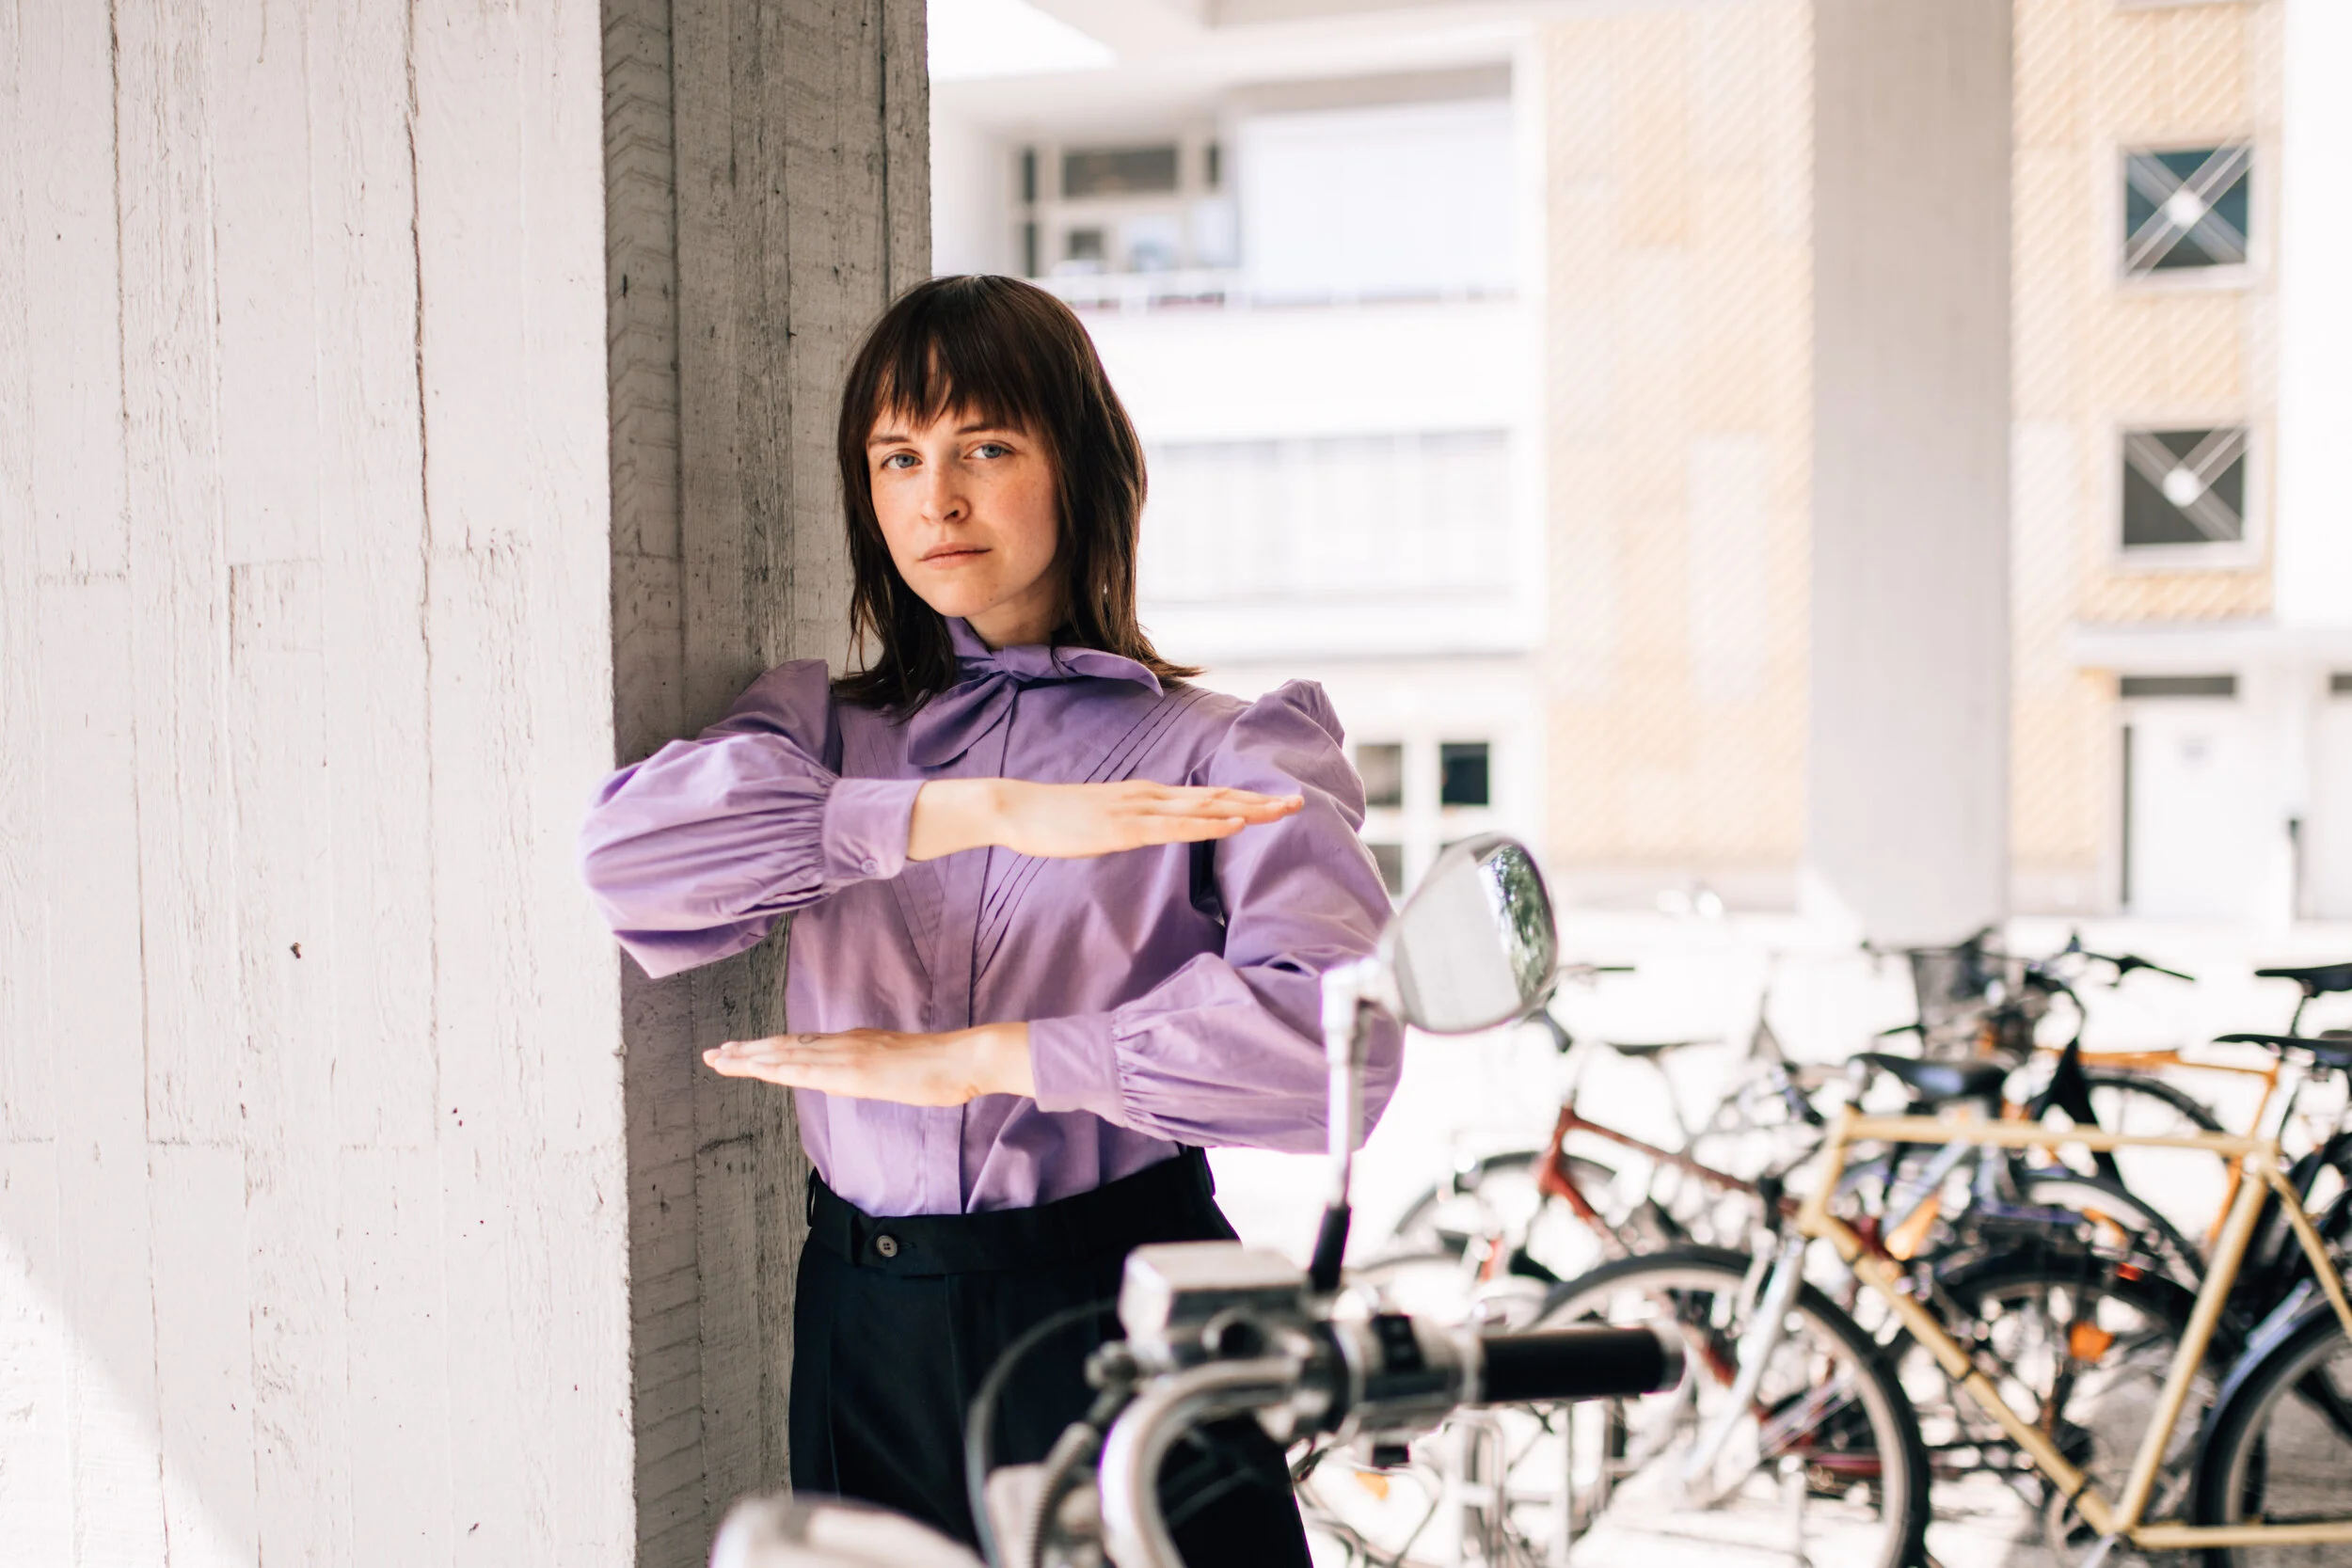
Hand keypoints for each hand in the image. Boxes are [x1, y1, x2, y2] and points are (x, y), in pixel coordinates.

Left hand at [702, 1021, 1035, 1105]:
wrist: (965, 1058)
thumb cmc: (940, 1067)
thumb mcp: (894, 1071)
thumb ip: (864, 1072)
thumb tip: (840, 1081)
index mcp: (853, 1044)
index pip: (799, 1046)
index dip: (767, 1049)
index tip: (739, 1052)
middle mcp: (844, 1044)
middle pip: (785, 1047)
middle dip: (746, 1052)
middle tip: (712, 1055)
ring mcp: (848, 1054)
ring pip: (788, 1054)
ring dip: (752, 1058)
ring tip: (721, 1060)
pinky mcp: (856, 1070)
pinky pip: (809, 1069)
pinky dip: (779, 1068)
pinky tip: (759, 1070)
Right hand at [908, 778, 1301, 861]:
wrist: (1015, 808)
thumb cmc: (1054, 819)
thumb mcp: (1102, 821)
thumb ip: (1130, 824)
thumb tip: (1150, 834)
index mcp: (1146, 795)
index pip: (1205, 796)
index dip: (1244, 799)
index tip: (1276, 803)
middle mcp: (1149, 796)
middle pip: (1215, 797)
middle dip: (1259, 801)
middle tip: (1299, 803)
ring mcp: (1138, 810)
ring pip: (1204, 809)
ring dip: (1246, 810)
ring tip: (1280, 811)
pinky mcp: (1123, 828)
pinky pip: (1174, 828)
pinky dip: (1209, 825)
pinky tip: (1235, 826)